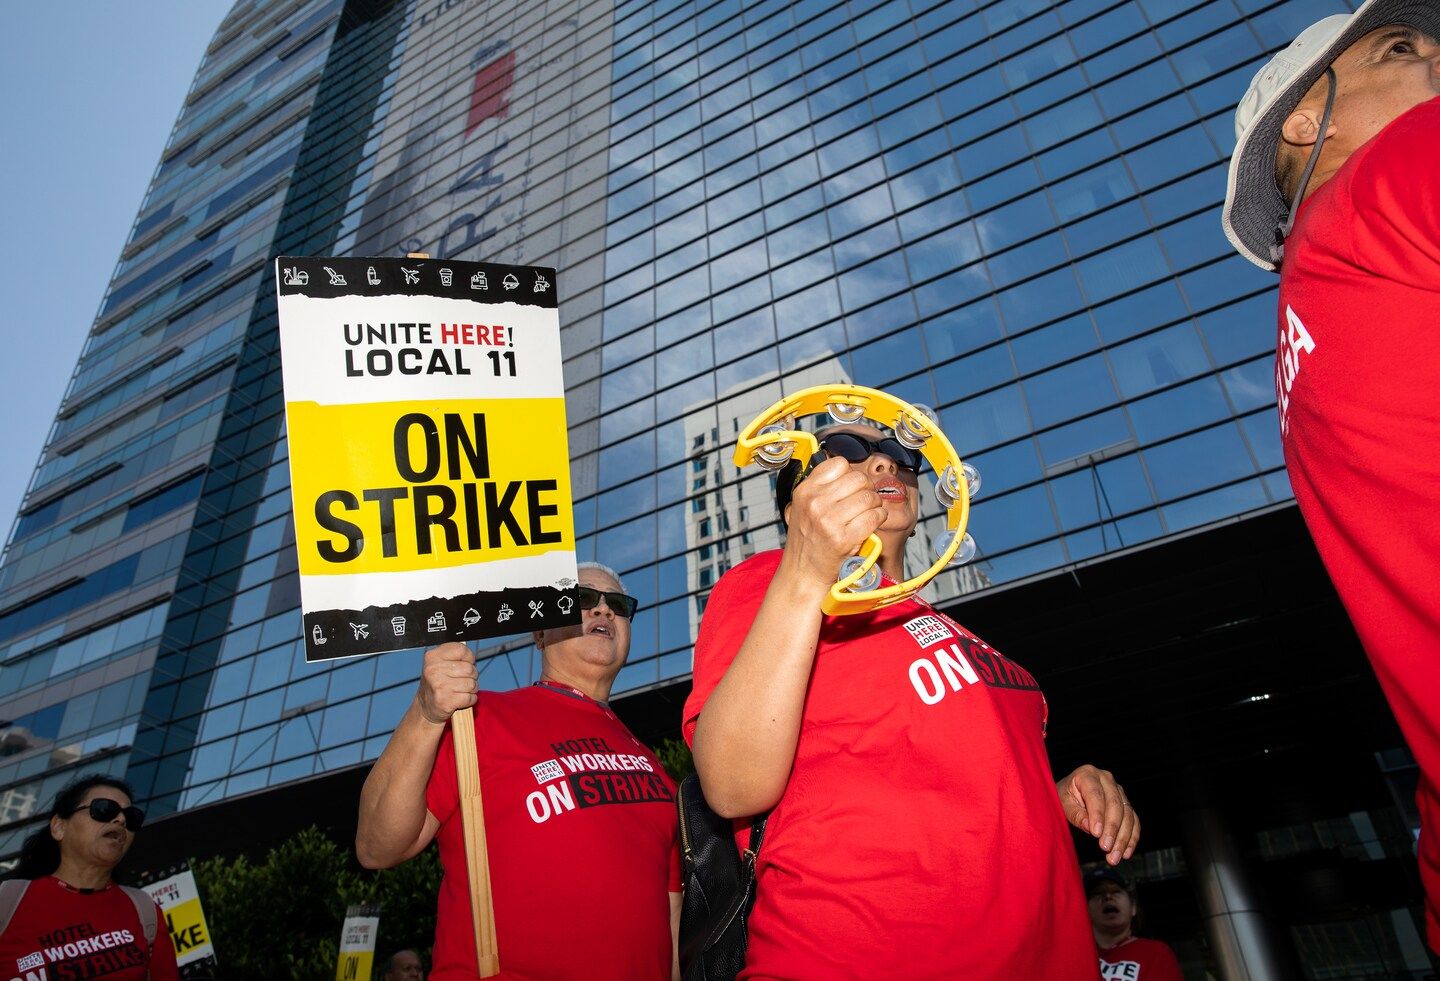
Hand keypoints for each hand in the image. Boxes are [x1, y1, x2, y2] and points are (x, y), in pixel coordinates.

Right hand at [416, 642, 476, 724]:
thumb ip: (455, 655)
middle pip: (470, 668)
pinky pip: (470, 698)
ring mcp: (439, 685)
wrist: (425, 707)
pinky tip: (460, 699)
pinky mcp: (445, 701)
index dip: (468, 658)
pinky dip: (470, 700)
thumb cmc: (437, 683)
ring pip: (472, 684)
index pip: (461, 649)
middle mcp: (433, 670)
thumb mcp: (440, 664)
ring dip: (471, 689)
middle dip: (471, 676)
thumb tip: (471, 655)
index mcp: (432, 656)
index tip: (464, 664)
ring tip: (460, 690)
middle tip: (461, 681)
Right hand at [781, 456, 886, 585]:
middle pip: (859, 478)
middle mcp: (815, 502)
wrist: (803, 573)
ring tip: (868, 514)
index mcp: (805, 491)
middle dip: (867, 489)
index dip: (851, 475)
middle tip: (865, 502)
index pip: (839, 464)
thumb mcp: (803, 507)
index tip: (852, 488)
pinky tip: (872, 524)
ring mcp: (828, 520)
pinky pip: (875, 516)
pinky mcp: (843, 538)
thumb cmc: (807, 541)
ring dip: (875, 505)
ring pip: (869, 497)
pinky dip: (879, 518)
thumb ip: (822, 488)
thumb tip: (850, 471)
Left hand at [1056, 764, 1138, 864]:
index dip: (1097, 814)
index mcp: (1087, 774)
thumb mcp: (1062, 803)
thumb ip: (1075, 813)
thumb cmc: (1062, 797)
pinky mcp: (1125, 804)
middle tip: (1105, 848)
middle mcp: (1106, 779)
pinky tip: (1125, 853)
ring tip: (1114, 857)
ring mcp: (1118, 791)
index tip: (1096, 833)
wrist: (1068, 794)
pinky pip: (1134, 821)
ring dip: (1123, 838)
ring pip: (1127, 815)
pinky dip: (1131, 838)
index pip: (1095, 794)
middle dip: (1112, 829)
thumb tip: (1090, 826)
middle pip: (1115, 805)